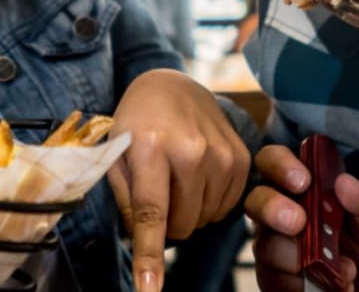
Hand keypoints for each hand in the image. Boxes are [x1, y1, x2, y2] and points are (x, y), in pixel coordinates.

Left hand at [108, 69, 251, 291]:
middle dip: (166, 224)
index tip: (149, 289)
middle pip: (182, 225)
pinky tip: (197, 178)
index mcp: (151, 147)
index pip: (151, 213)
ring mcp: (222, 154)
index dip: (150, 256)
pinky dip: (207, 203)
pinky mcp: (242, 158)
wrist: (171, 86)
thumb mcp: (116, 154)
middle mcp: (192, 150)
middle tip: (156, 195)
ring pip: (204, 220)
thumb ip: (125, 200)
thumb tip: (143, 243)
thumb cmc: (137, 123)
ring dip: (188, 213)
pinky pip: (226, 207)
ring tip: (176, 178)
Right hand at [243, 145, 358, 291]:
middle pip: (256, 200)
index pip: (274, 162)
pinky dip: (303, 284)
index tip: (303, 180)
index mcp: (301, 189)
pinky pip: (276, 279)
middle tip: (299, 222)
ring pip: (267, 245)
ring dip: (302, 258)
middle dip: (273, 208)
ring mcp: (273, 247)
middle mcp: (279, 214)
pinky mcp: (273, 279)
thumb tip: (345, 181)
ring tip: (343, 269)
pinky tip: (328, 285)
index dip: (280, 164)